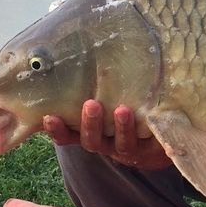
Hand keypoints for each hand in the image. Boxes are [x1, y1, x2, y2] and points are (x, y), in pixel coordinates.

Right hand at [42, 101, 172, 170]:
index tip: (49, 117)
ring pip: (121, 143)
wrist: (156, 138)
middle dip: (90, 124)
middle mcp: (106, 143)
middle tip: (91, 105)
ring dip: (121, 127)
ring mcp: (127, 148)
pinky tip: (148, 116)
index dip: (57, 130)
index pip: (67, 135)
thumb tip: (75, 56)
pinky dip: (147, 132)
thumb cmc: (122, 110)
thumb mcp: (106, 100)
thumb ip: (92, 88)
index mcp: (90, 133)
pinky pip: (148, 143)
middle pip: (92, 141)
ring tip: (122, 110)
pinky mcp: (149, 150)